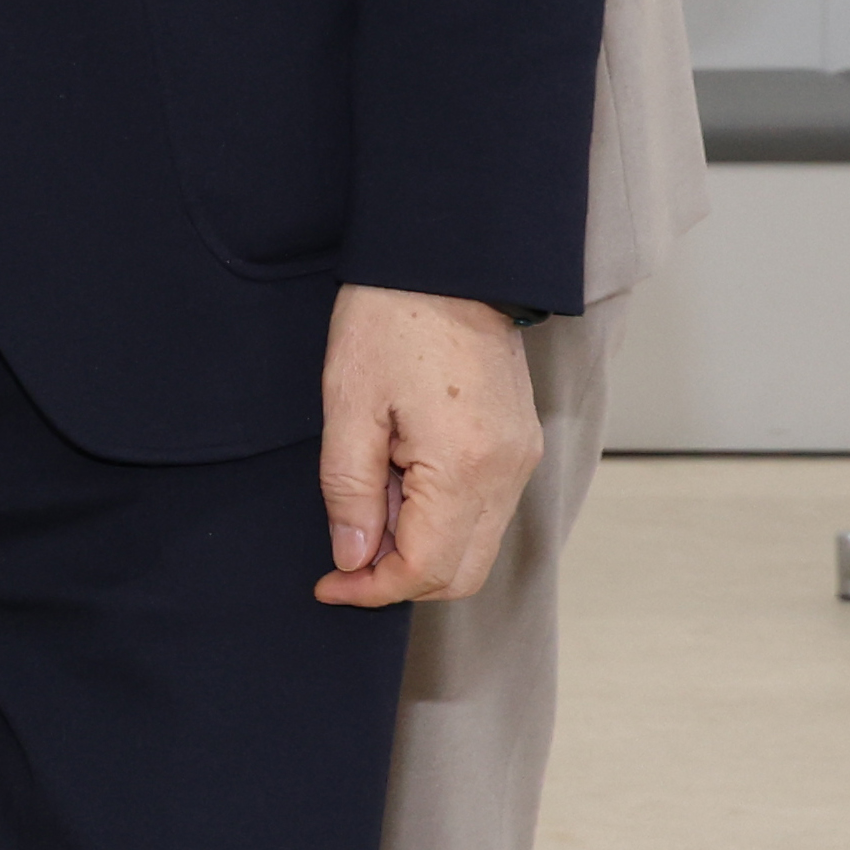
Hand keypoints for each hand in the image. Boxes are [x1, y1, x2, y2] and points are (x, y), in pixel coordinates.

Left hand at [315, 286, 542, 606]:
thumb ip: (350, 490)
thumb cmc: (389, 320)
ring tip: (366, 504)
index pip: (427, 569)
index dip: (372, 588)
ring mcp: (521, 459)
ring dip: (418, 548)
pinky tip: (397, 484)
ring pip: (475, 545)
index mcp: (466, 467)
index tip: (327, 584)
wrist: (448, 261)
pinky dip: (441, 519)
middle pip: (461, 573)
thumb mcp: (348, 404)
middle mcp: (507, 473)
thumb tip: (354, 558)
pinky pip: (484, 510)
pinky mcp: (520, 444)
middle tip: (341, 558)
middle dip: (398, 579)